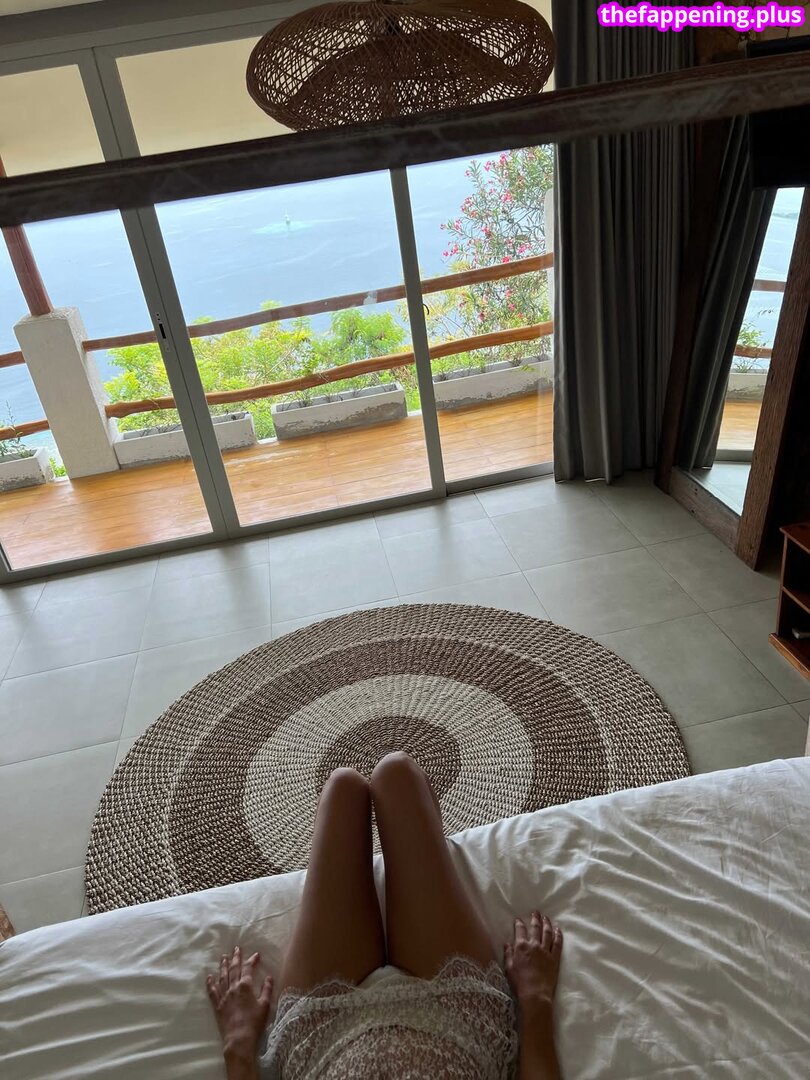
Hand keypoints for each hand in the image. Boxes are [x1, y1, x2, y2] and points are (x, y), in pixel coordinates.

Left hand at [206, 946, 272, 1063]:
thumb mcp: (265, 1005)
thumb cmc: (254, 1022)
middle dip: (236, 958)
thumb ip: (267, 990)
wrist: (239, 1039)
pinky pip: (212, 991)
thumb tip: (269, 977)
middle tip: (236, 948)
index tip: (256, 955)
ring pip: (222, 977)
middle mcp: (233, 988)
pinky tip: (209, 977)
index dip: (252, 960)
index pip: (248, 968)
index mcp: (245, 986)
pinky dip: (210, 983)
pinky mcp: (217, 1006)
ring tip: (223, 957)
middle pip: (233, 969)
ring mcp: (223, 996)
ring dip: (223, 966)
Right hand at [504, 910, 562, 1010]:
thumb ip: (508, 954)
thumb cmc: (519, 983)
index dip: (519, 923)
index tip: (519, 919)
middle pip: (535, 928)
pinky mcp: (555, 958)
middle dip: (535, 918)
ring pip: (547, 933)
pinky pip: (557, 944)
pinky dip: (558, 935)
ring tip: (546, 918)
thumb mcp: (508, 968)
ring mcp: (546, 951)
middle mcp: (534, 945)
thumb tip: (507, 944)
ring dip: (547, 924)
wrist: (535, 994)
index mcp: (521, 947)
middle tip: (536, 912)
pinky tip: (558, 930)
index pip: (520, 930)